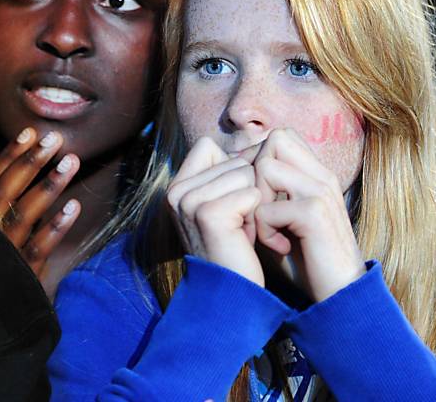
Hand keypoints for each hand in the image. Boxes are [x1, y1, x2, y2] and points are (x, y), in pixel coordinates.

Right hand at [0, 127, 80, 274]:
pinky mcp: (19, 271)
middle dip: (32, 162)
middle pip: (9, 190)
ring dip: (50, 185)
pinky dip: (57, 226)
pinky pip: (40, 247)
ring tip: (71, 161)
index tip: (31, 132)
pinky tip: (74, 206)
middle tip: (55, 139)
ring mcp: (3, 250)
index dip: (11, 154)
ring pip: (26, 213)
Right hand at [167, 137, 263, 284]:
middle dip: (249, 190)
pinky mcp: (208, 213)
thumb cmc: (234, 250)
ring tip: (246, 233)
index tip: (236, 207)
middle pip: (234, 160)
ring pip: (246, 174)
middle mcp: (176, 190)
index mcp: (175, 186)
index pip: (210, 148)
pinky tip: (251, 240)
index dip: (235, 170)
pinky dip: (259, 216)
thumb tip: (257, 137)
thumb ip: (226, 172)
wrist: (230, 297)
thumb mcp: (224, 205)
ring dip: (256, 204)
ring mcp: (188, 200)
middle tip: (242, 227)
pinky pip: (251, 192)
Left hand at [252, 128, 365, 301]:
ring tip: (264, 230)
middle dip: (254, 174)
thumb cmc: (304, 261)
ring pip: (266, 167)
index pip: (279, 138)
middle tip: (256, 212)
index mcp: (315, 174)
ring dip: (255, 201)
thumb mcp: (277, 222)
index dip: (257, 162)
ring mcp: (321, 191)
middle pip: (275, 140)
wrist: (340, 296)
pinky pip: (268, 206)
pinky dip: (264, 229)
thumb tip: (223, 179)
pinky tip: (279, 248)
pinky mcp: (316, 212)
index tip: (254, 200)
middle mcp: (321, 175)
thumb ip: (259, 197)